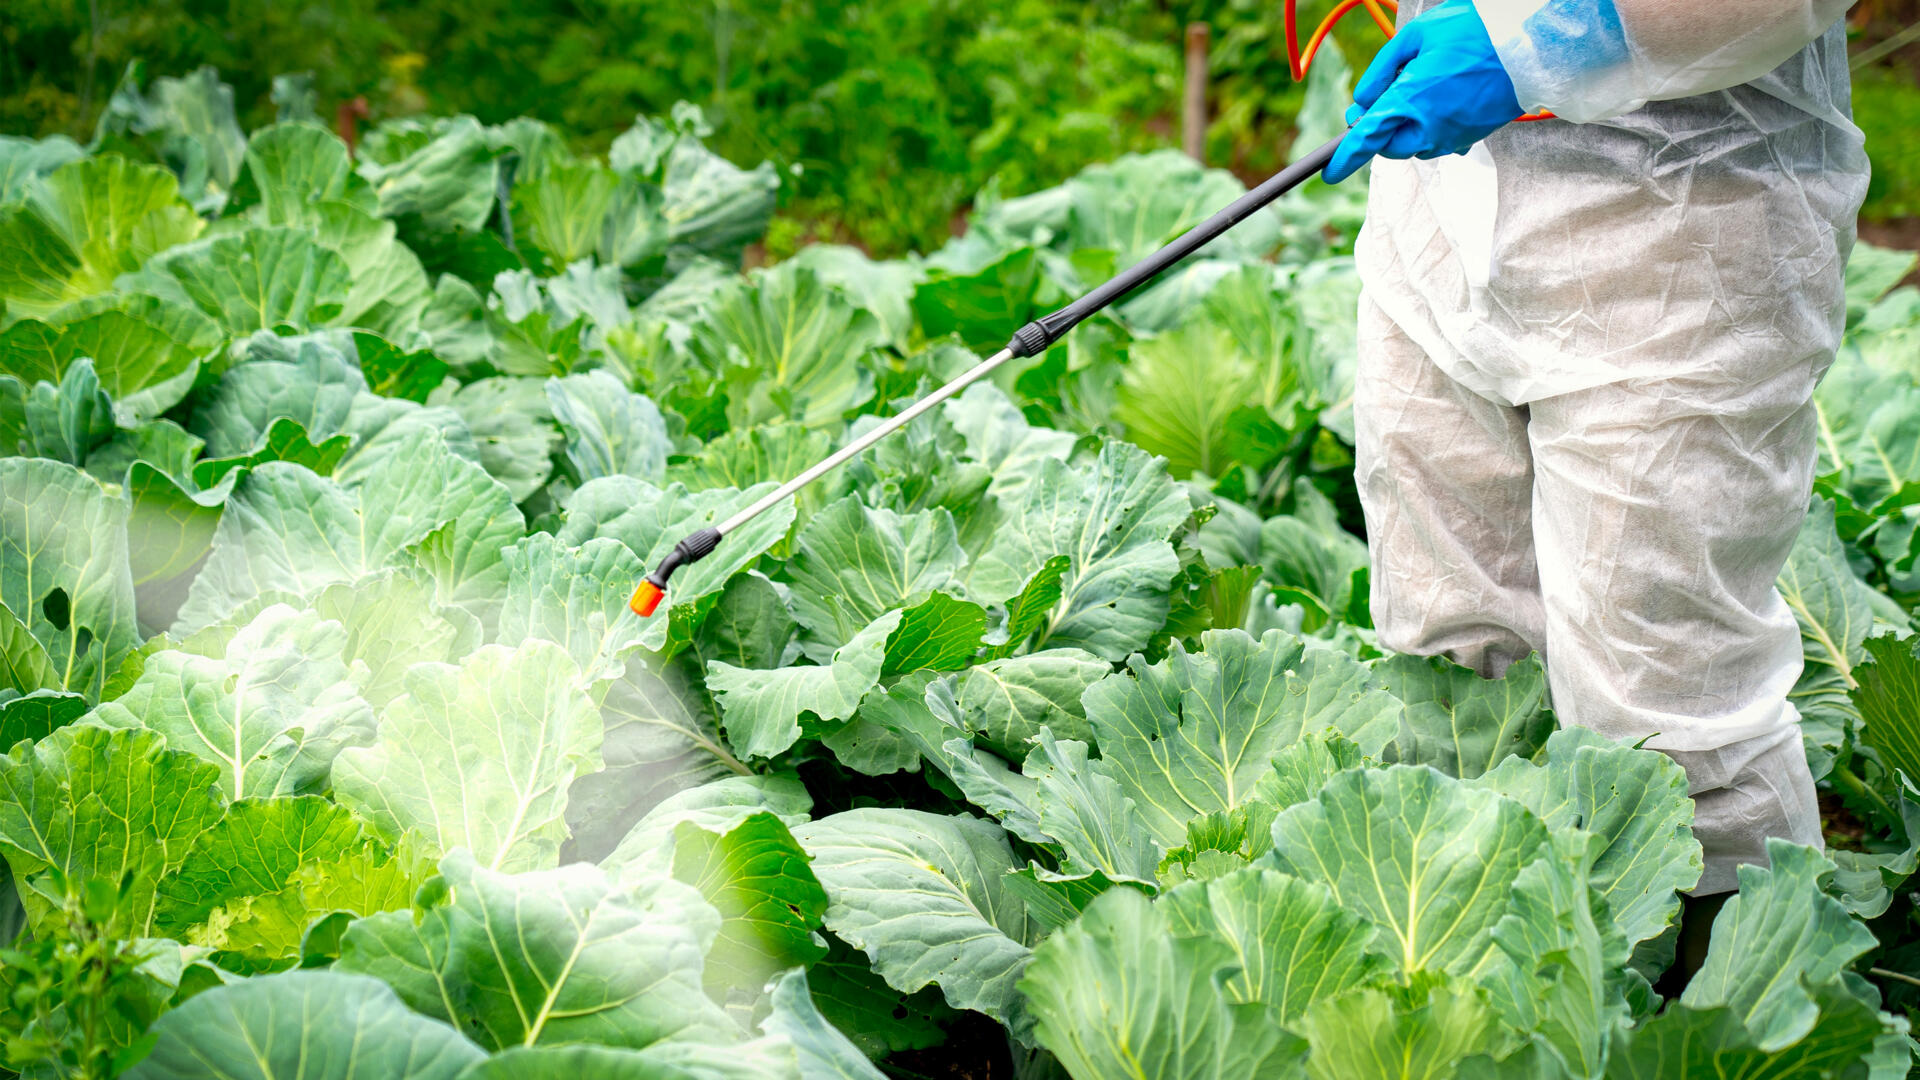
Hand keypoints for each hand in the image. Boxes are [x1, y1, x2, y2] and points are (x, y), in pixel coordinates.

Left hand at [1323, 0, 1524, 182]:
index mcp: (1409, 100)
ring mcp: (1453, 135)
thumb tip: (1363, 100)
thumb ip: (1382, 70)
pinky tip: (1439, 103)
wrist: (1530, 43)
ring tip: (1415, 92)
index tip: (1329, 173)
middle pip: (1389, 148)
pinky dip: (1431, 130)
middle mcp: (1429, 126)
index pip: (1366, 139)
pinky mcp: (1473, 136)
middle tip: (1372, 106)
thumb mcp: (1416, 35)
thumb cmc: (1472, 30)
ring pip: (1416, 147)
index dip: (1344, 158)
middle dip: (1378, 133)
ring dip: (1406, 130)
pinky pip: (1441, 143)